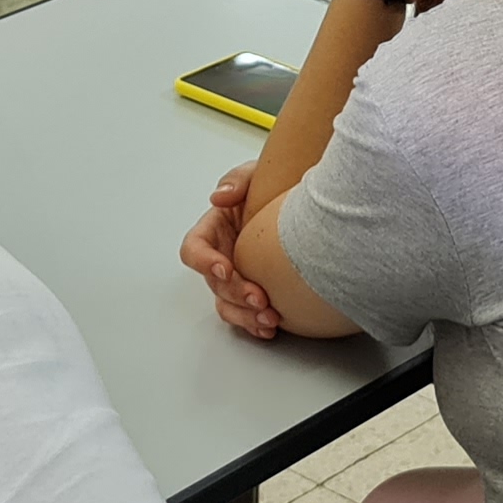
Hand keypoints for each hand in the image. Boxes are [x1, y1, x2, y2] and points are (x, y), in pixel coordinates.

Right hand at [184, 168, 280, 339]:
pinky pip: (247, 315)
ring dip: (245, 315)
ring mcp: (237, 277)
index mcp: (214, 230)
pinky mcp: (255, 293)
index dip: (204, 262)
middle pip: (215, 283)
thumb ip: (238, 181)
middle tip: (259, 297)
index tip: (227, 268)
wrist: (308, 207)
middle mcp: (221, 256)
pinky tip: (272, 327)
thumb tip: (219, 197)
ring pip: (228, 305)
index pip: (194, 250)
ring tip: (269, 318)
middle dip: (235, 293)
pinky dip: (256, 324)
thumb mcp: (257, 175)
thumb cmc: (274, 188)